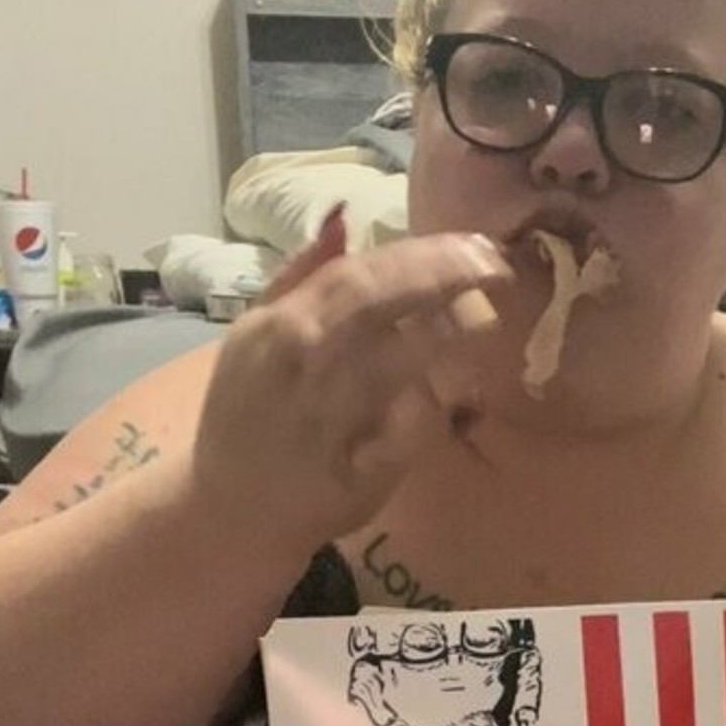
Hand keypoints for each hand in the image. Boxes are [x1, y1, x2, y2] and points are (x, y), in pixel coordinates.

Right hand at [192, 207, 512, 555]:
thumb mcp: (254, 334)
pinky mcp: (356, 471)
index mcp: (281, 324)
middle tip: (496, 267)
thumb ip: (300, 275)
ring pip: (398, 362)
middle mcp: (304, 362)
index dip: (424, 254)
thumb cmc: (246, 415)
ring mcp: (330, 417)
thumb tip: (341, 216)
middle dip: (445, 278)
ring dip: (449, 336)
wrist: (230, 509)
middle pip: (382, 302)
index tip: (472, 245)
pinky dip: (434, 409)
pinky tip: (465, 392)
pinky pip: (405, 432)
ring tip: (485, 318)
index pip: (361, 272)